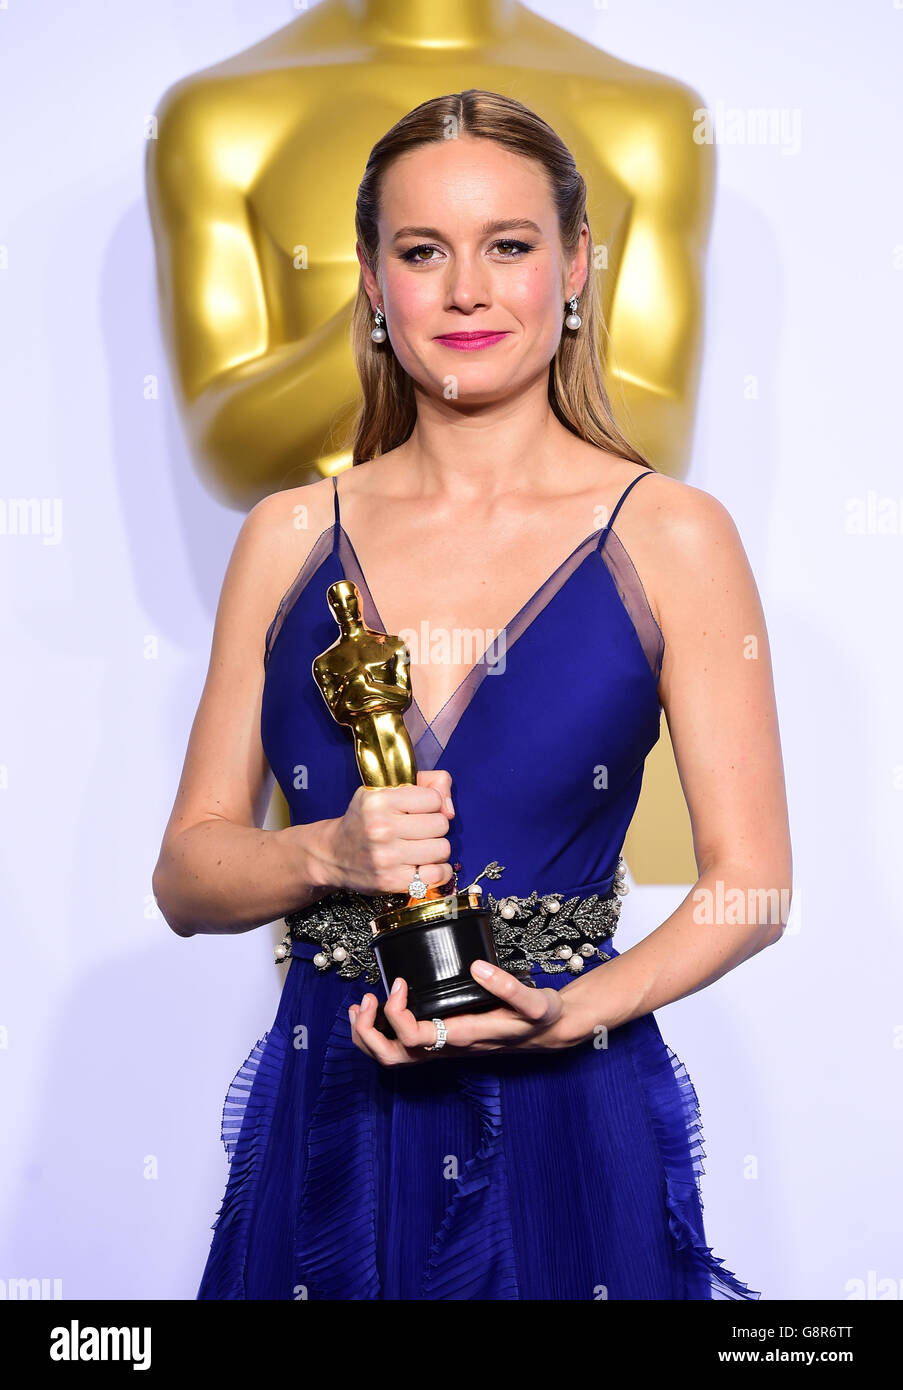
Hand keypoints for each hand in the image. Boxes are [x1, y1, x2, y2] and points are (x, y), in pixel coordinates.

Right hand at [321, 769, 455, 896]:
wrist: (334, 854)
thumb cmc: (366, 820)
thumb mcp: (385, 790)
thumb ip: (427, 783)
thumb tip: (450, 810)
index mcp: (379, 800)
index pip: (434, 798)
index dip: (430, 804)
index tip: (416, 810)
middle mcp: (381, 828)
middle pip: (440, 824)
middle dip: (433, 827)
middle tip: (417, 831)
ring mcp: (387, 857)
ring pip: (442, 848)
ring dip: (436, 849)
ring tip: (419, 848)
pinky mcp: (393, 881)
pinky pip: (438, 874)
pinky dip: (438, 871)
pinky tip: (425, 866)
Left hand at [348, 959, 587, 1065]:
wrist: (549, 1033)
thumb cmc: (541, 1018)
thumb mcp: (535, 1001)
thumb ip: (509, 987)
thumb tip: (477, 967)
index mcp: (462, 1037)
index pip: (413, 1038)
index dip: (396, 1012)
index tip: (401, 982)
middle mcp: (447, 1048)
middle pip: (393, 1057)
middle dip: (368, 1032)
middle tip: (367, 999)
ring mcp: (443, 1048)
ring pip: (393, 1057)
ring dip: (369, 1035)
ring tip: (362, 1005)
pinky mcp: (443, 1041)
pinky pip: (403, 1047)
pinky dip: (382, 1032)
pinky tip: (380, 1008)